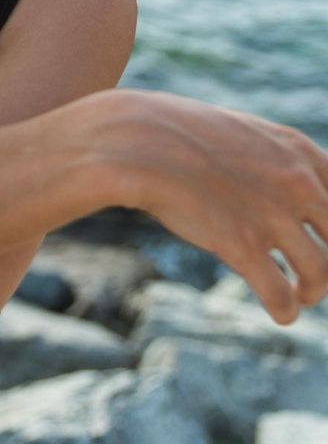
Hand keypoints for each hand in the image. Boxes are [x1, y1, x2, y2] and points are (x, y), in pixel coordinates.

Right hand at [111, 89, 327, 324]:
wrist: (135, 140)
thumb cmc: (181, 134)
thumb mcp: (243, 133)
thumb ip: (278, 160)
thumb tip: (294, 187)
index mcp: (299, 151)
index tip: (321, 238)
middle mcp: (297, 184)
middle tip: (312, 272)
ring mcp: (271, 216)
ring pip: (320, 274)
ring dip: (311, 291)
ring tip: (299, 293)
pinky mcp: (242, 246)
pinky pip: (282, 296)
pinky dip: (285, 310)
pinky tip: (279, 311)